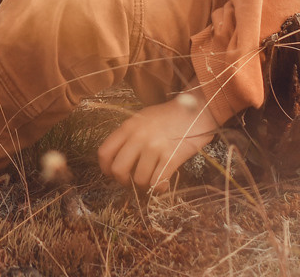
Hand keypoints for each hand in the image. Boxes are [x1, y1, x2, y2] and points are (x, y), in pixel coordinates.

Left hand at [97, 93, 218, 191]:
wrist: (195, 111)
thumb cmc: (167, 116)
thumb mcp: (141, 118)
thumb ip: (128, 135)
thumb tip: (116, 159)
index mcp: (128, 126)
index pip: (104, 152)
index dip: (105, 168)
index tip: (111, 174)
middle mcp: (138, 137)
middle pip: (118, 169)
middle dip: (123, 181)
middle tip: (130, 182)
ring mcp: (155, 147)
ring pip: (139, 179)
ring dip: (144, 185)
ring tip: (149, 181)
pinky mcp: (171, 157)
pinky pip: (158, 182)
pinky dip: (159, 187)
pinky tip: (162, 183)